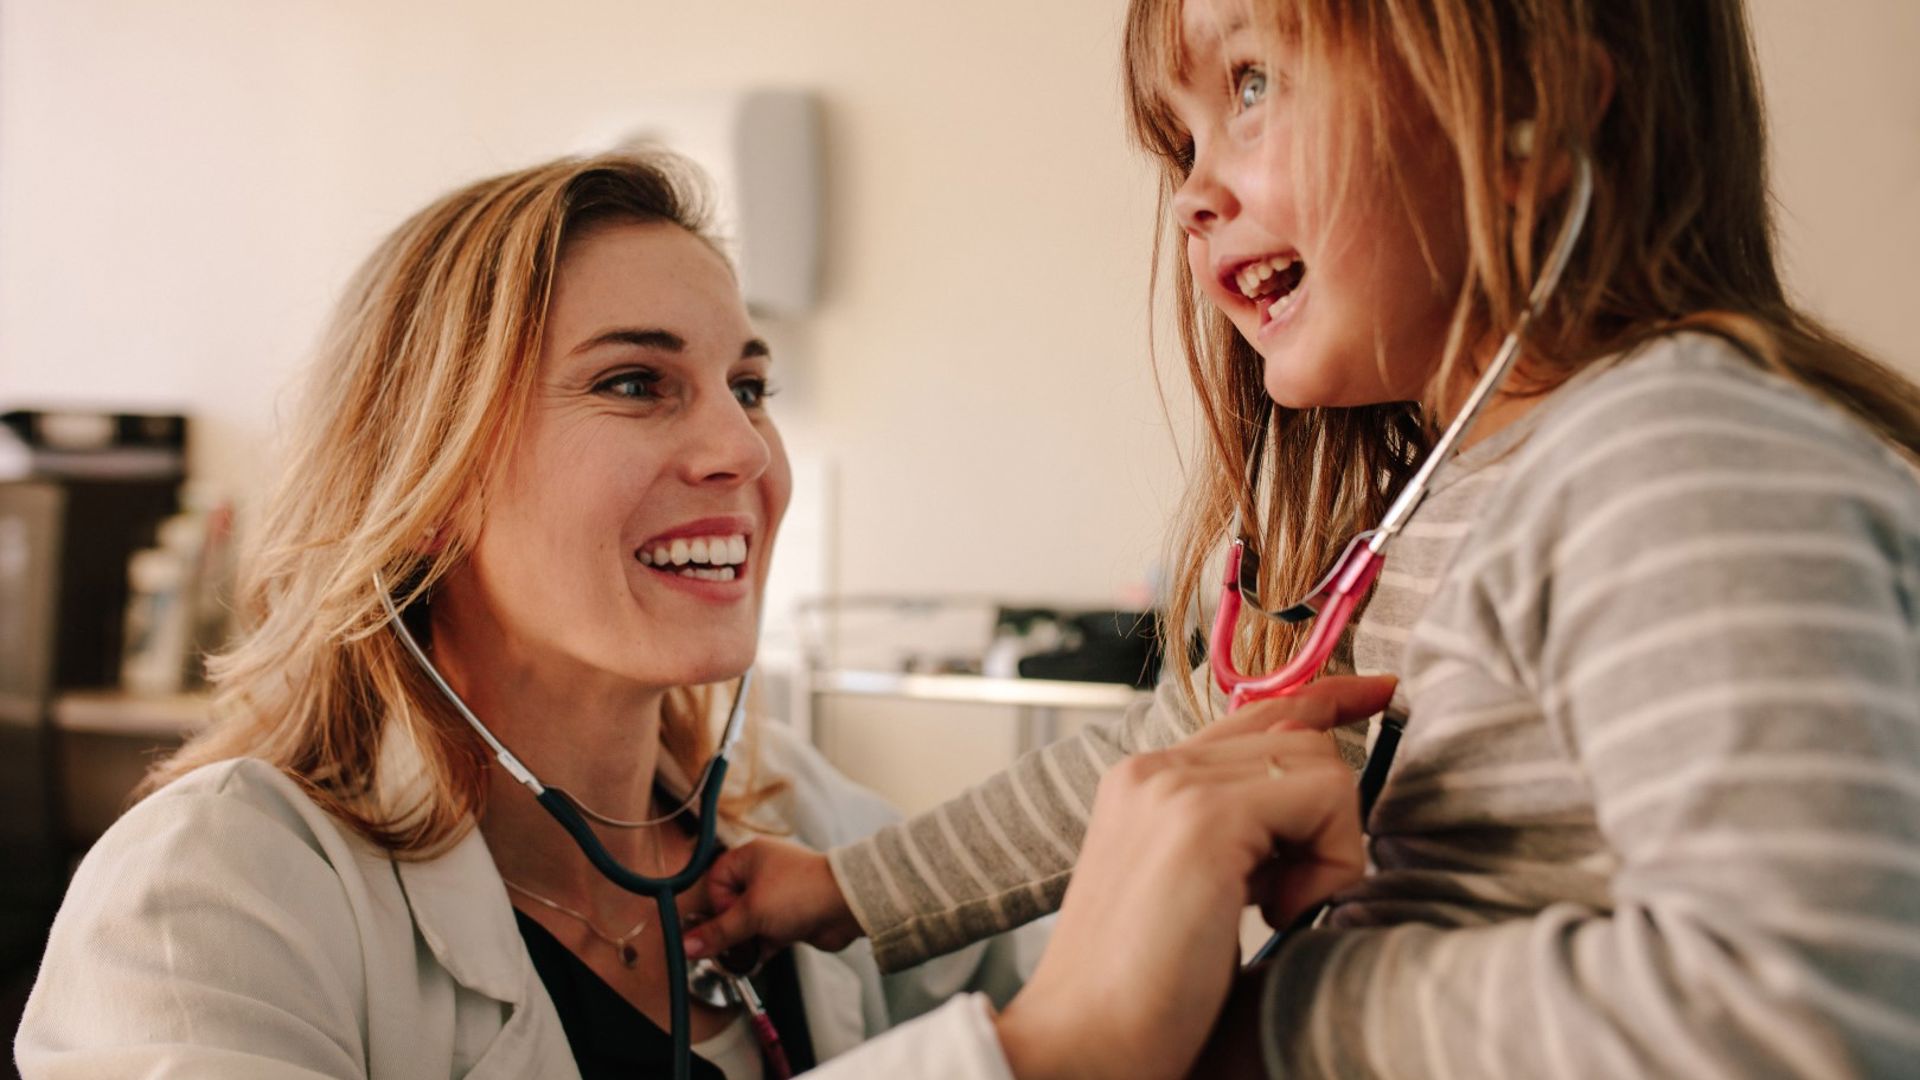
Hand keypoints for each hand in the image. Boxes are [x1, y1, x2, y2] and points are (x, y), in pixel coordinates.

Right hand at [684, 838, 862, 962]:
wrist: (848, 905)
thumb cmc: (802, 893)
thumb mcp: (751, 913)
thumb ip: (718, 933)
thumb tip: (687, 945)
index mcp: (750, 857)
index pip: (716, 880)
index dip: (717, 904)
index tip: (724, 923)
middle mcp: (763, 872)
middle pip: (731, 905)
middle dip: (729, 929)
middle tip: (729, 947)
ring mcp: (778, 896)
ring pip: (749, 922)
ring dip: (745, 942)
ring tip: (745, 956)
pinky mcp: (791, 916)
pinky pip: (766, 933)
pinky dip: (761, 947)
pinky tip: (759, 960)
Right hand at [992, 674, 1392, 1079]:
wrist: (1083, 1044)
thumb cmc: (1142, 991)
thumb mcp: (1198, 888)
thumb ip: (1241, 834)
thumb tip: (1317, 802)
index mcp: (1144, 780)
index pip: (1256, 711)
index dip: (1327, 698)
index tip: (1379, 692)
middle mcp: (1153, 766)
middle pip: (1302, 735)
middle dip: (1327, 818)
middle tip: (1287, 898)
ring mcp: (1173, 784)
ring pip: (1321, 764)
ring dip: (1328, 846)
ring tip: (1274, 911)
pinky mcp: (1203, 817)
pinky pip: (1325, 797)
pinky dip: (1329, 862)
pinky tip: (1276, 915)